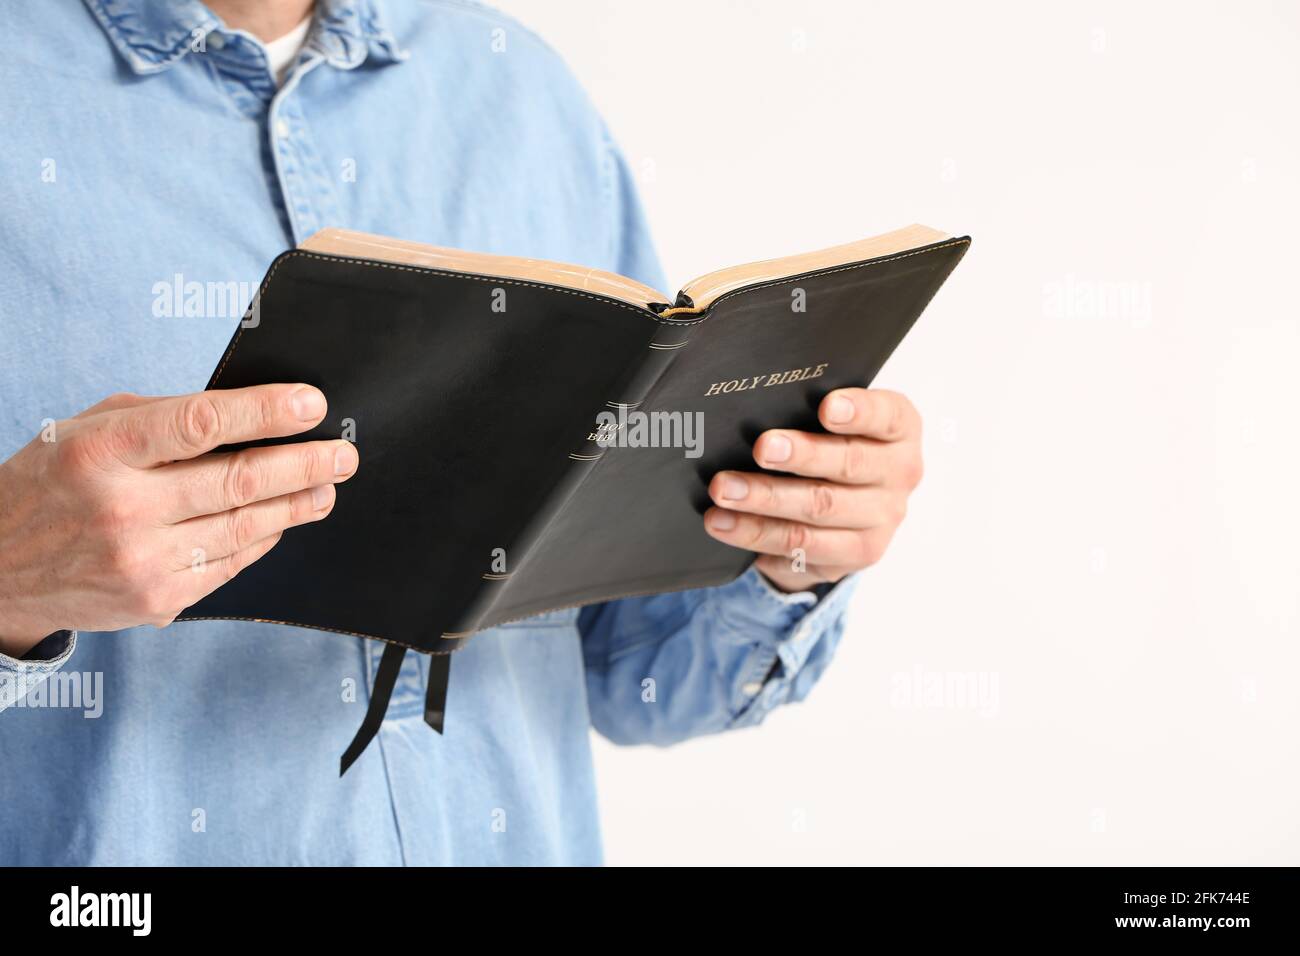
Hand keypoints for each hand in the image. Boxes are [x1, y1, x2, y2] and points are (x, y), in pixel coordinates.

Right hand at [0, 385, 357, 656]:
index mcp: (100, 450)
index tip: (313, 404)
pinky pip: (230, 564)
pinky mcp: (156, 600)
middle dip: (305, 465)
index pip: (201, 424)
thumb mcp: (88, 428)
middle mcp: (121, 508)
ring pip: (245, 527)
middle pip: (238, 481)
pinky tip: (284, 519)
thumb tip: (250, 409)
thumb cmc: (53, 481)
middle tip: (344, 453)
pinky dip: (264, 538)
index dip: (265, 412)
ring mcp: (140, 562)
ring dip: (298, 504)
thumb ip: (163, 416)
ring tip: (327, 486)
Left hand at [703, 388, 922, 592]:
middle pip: (849, 463)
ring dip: (765, 497)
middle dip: (801, 456)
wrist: (846, 511)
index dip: (859, 411)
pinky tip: (724, 523)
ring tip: (724, 489)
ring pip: (819, 507)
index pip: (887, 415)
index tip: (826, 407)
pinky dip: (756, 532)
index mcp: (900, 429)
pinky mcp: (860, 552)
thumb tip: (746, 407)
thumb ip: (805, 409)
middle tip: (761, 449)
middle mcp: (901, 472)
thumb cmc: (830, 446)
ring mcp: (884, 517)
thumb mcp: (830, 424)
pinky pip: (801, 544)